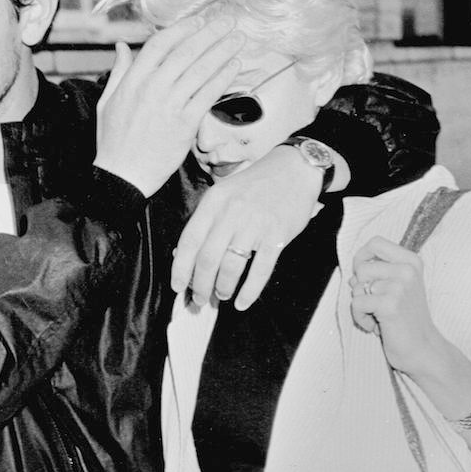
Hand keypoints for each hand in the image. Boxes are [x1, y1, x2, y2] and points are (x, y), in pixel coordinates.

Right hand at [93, 17, 241, 196]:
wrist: (123, 176)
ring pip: (201, 70)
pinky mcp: (185, 124)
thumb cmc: (113, 141)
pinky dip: (222, 78)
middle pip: (186, 52)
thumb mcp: (107, 101)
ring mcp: (170, 106)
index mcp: (133, 81)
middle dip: (210, 34)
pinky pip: (208, 95)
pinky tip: (234, 67)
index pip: (160, 44)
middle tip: (227, 22)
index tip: (198, 21)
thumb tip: (122, 46)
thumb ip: (118, 71)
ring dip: (222, 51)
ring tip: (237, 39)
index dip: (182, 30)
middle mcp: (152, 89)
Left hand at [171, 145, 321, 308]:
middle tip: (200, 300)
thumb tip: (183, 256)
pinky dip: (249, 291)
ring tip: (220, 295)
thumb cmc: (254, 185)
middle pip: (207, 258)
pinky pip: (260, 270)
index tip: (176, 287)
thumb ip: (205, 222)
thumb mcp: (223, 194)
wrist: (294, 169)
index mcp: (213, 203)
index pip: (189, 241)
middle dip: (200, 285)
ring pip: (230, 266)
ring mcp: (254, 225)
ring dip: (222, 288)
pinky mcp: (277, 235)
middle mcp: (231, 213)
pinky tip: (242, 302)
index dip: (180, 269)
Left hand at [350, 235, 446, 375]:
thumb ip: (377, 276)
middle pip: (361, 266)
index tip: (364, 275)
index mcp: (411, 261)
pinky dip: (360, 318)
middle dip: (360, 288)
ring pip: (356, 287)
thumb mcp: (396, 289)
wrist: (423, 349)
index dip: (362, 256)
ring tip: (379, 316)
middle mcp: (407, 270)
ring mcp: (400, 286)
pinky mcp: (390, 304)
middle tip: (376, 303)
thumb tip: (352, 276)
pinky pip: (356, 303)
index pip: (375, 242)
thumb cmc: (406, 319)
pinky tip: (377, 326)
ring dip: (361, 306)